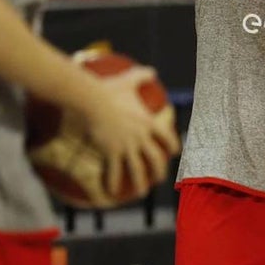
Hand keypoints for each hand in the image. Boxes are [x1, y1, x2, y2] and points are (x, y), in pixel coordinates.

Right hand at [81, 66, 181, 199]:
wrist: (91, 99)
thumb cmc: (108, 89)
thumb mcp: (128, 81)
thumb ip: (142, 75)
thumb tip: (152, 70)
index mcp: (149, 122)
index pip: (167, 138)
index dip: (172, 147)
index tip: (173, 154)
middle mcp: (141, 136)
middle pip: (156, 159)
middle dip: (159, 172)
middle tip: (159, 179)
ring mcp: (127, 146)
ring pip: (138, 170)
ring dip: (140, 184)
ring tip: (140, 194)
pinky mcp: (112, 151)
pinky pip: (114, 172)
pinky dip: (113, 183)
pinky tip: (111, 193)